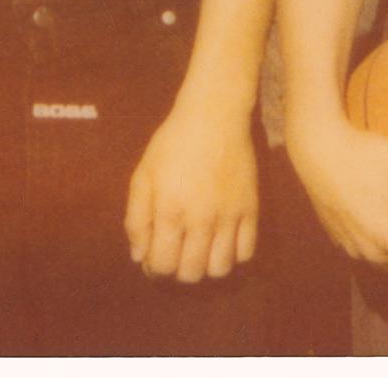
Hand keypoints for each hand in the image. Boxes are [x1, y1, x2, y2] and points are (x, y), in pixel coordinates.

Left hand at [125, 105, 259, 281]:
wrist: (214, 115)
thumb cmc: (172, 144)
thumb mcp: (142, 176)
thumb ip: (136, 219)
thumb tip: (138, 256)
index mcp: (170, 212)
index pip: (162, 265)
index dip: (154, 268)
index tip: (154, 258)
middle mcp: (201, 219)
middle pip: (191, 273)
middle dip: (178, 269)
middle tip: (176, 251)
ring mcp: (229, 215)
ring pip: (220, 268)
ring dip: (207, 267)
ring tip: (201, 249)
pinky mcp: (251, 208)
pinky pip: (246, 251)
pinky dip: (234, 254)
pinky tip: (223, 239)